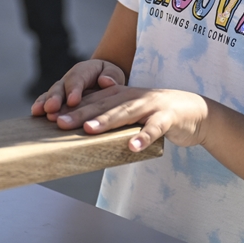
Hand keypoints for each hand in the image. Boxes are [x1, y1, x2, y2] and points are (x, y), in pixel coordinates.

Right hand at [31, 58, 125, 115]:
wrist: (103, 81)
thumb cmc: (111, 79)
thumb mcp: (115, 74)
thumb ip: (112, 76)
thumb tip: (106, 81)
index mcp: (85, 69)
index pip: (78, 78)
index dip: (74, 89)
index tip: (73, 101)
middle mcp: (69, 78)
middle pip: (61, 86)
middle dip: (55, 98)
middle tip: (51, 108)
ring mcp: (62, 89)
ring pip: (51, 94)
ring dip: (45, 103)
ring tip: (39, 112)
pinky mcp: (57, 99)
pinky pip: (46, 101)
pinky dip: (40, 106)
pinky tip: (35, 113)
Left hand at [51, 84, 210, 152]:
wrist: (195, 111)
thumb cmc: (155, 114)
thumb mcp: (130, 112)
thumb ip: (109, 116)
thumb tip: (78, 127)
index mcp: (120, 95)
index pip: (91, 101)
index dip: (70, 107)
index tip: (47, 115)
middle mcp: (132, 97)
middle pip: (102, 105)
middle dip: (79, 113)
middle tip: (58, 122)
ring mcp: (150, 105)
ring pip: (125, 113)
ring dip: (106, 121)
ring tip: (87, 130)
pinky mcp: (168, 118)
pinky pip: (154, 128)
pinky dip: (143, 137)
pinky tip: (132, 146)